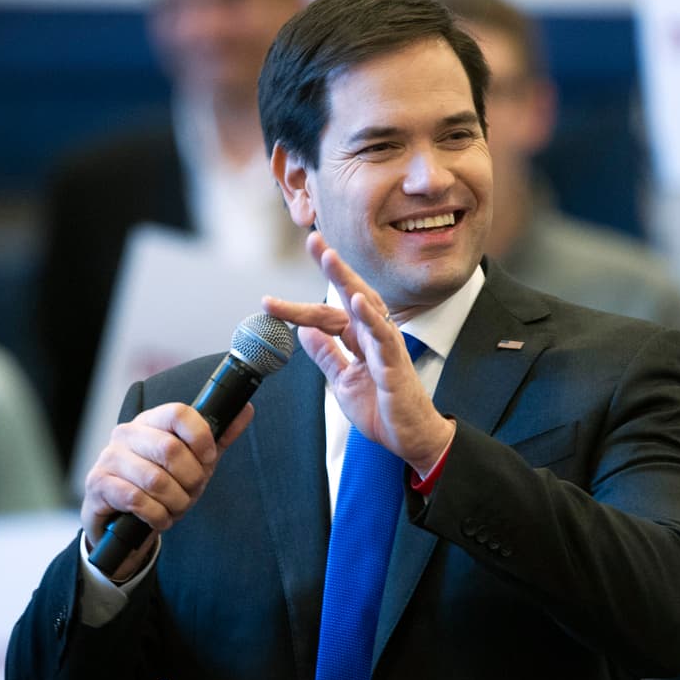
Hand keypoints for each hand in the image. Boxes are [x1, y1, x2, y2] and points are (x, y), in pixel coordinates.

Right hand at [81, 401, 253, 577]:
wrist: (122, 520)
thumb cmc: (161, 483)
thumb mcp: (193, 461)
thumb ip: (218, 437)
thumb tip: (246, 409)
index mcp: (151, 421)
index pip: (178, 412)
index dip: (200, 436)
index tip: (208, 457)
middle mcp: (127, 434)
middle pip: (170, 449)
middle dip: (191, 479)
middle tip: (192, 491)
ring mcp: (109, 458)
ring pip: (155, 480)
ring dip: (175, 502)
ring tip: (175, 507)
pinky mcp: (98, 484)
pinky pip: (137, 500)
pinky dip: (157, 515)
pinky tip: (159, 518)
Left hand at [262, 232, 454, 474]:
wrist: (410, 439)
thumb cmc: (383, 409)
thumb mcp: (344, 381)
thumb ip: (327, 355)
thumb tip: (303, 333)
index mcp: (359, 339)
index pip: (326, 314)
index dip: (297, 308)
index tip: (268, 301)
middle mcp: (373, 335)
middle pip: (349, 294)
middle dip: (331, 267)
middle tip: (313, 241)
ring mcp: (386, 347)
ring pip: (367, 306)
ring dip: (348, 280)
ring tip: (330, 258)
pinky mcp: (395, 364)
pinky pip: (383, 336)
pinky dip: (370, 317)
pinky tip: (358, 301)